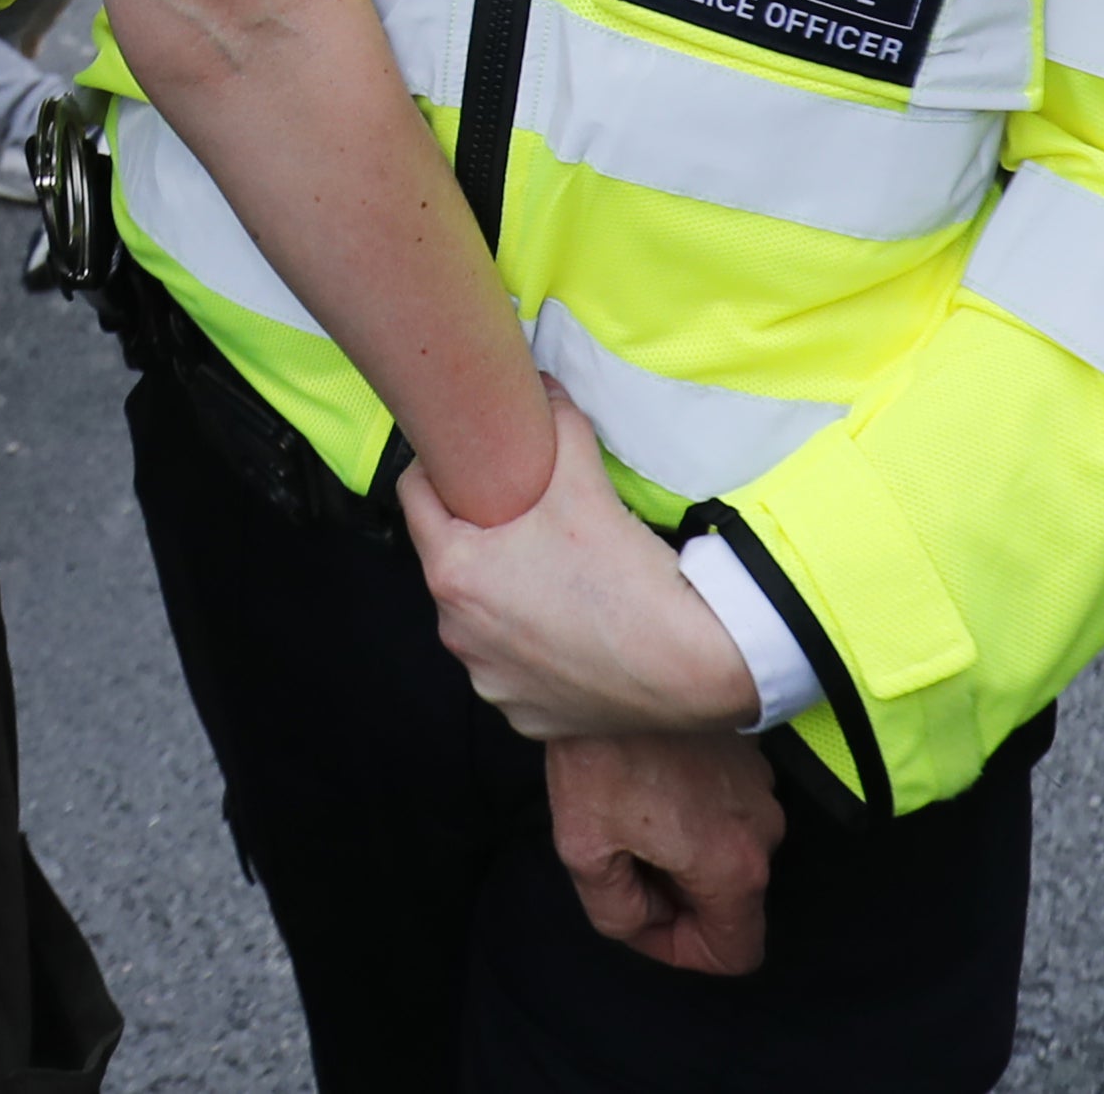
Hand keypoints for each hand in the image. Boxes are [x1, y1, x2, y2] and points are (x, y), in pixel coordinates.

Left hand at [402, 388, 762, 739]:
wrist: (689, 662)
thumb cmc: (623, 573)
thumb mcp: (582, 477)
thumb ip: (556, 422)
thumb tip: (545, 386)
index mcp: (453, 571)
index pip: (414, 498)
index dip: (437, 472)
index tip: (465, 465)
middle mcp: (456, 631)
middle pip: (449, 562)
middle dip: (477, 538)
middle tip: (523, 521)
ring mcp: (489, 680)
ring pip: (480, 621)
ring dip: (502, 599)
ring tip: (551, 579)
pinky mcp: (524, 716)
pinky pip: (513, 671)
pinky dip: (532, 651)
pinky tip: (570, 632)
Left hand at [543, 731, 784, 974]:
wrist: (618, 656)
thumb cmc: (602, 752)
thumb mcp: (586, 848)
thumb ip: (617, 911)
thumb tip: (644, 921)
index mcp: (732, 867)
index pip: (735, 953)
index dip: (681, 951)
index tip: (638, 914)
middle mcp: (765, 831)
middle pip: (728, 902)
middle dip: (674, 895)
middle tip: (618, 853)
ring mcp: (763, 789)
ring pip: (726, 852)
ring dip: (681, 850)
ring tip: (627, 808)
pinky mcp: (751, 754)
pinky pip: (728, 808)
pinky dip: (692, 811)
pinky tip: (646, 779)